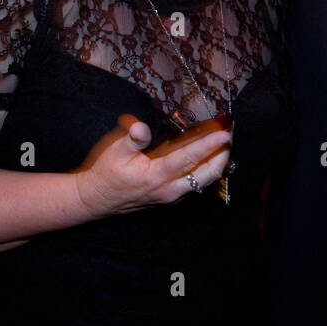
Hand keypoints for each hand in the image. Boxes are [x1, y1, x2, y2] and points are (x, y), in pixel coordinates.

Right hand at [73, 114, 231, 218]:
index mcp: (156, 176)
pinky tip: (209, 155)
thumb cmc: (105, 172)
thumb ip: (132, 137)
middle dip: (222, 154)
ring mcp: (172, 197)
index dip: (208, 145)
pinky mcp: (171, 198)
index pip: (189, 159)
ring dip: (217, 162)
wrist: (96, 199)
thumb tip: (140, 126)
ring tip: (225, 142)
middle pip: (207, 174)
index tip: (224, 133)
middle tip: (230, 132)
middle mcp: (169, 190)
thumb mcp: (114, 150)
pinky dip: (206, 169)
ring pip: (204, 181)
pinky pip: (196, 184)